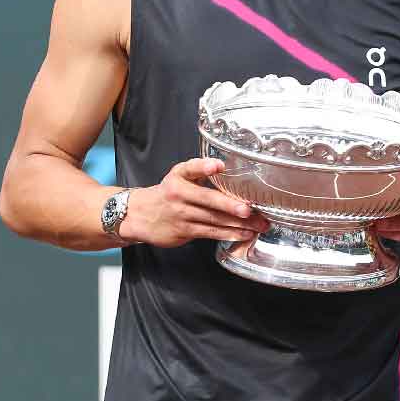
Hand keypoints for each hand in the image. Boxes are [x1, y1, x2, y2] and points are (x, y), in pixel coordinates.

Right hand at [117, 158, 268, 247]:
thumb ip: (201, 171)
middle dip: (231, 206)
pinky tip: (244, 234)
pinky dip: (229, 234)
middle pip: (208, 200)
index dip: (204, 167)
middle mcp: (179, 194)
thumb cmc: (169, 193)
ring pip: (213, 219)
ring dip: (238, 224)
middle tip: (249, 210)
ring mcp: (181, 214)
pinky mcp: (184, 231)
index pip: (191, 168)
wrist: (141, 215)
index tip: (217, 166)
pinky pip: (210, 232)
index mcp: (179, 176)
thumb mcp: (179, 175)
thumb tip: (229, 171)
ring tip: (258, 225)